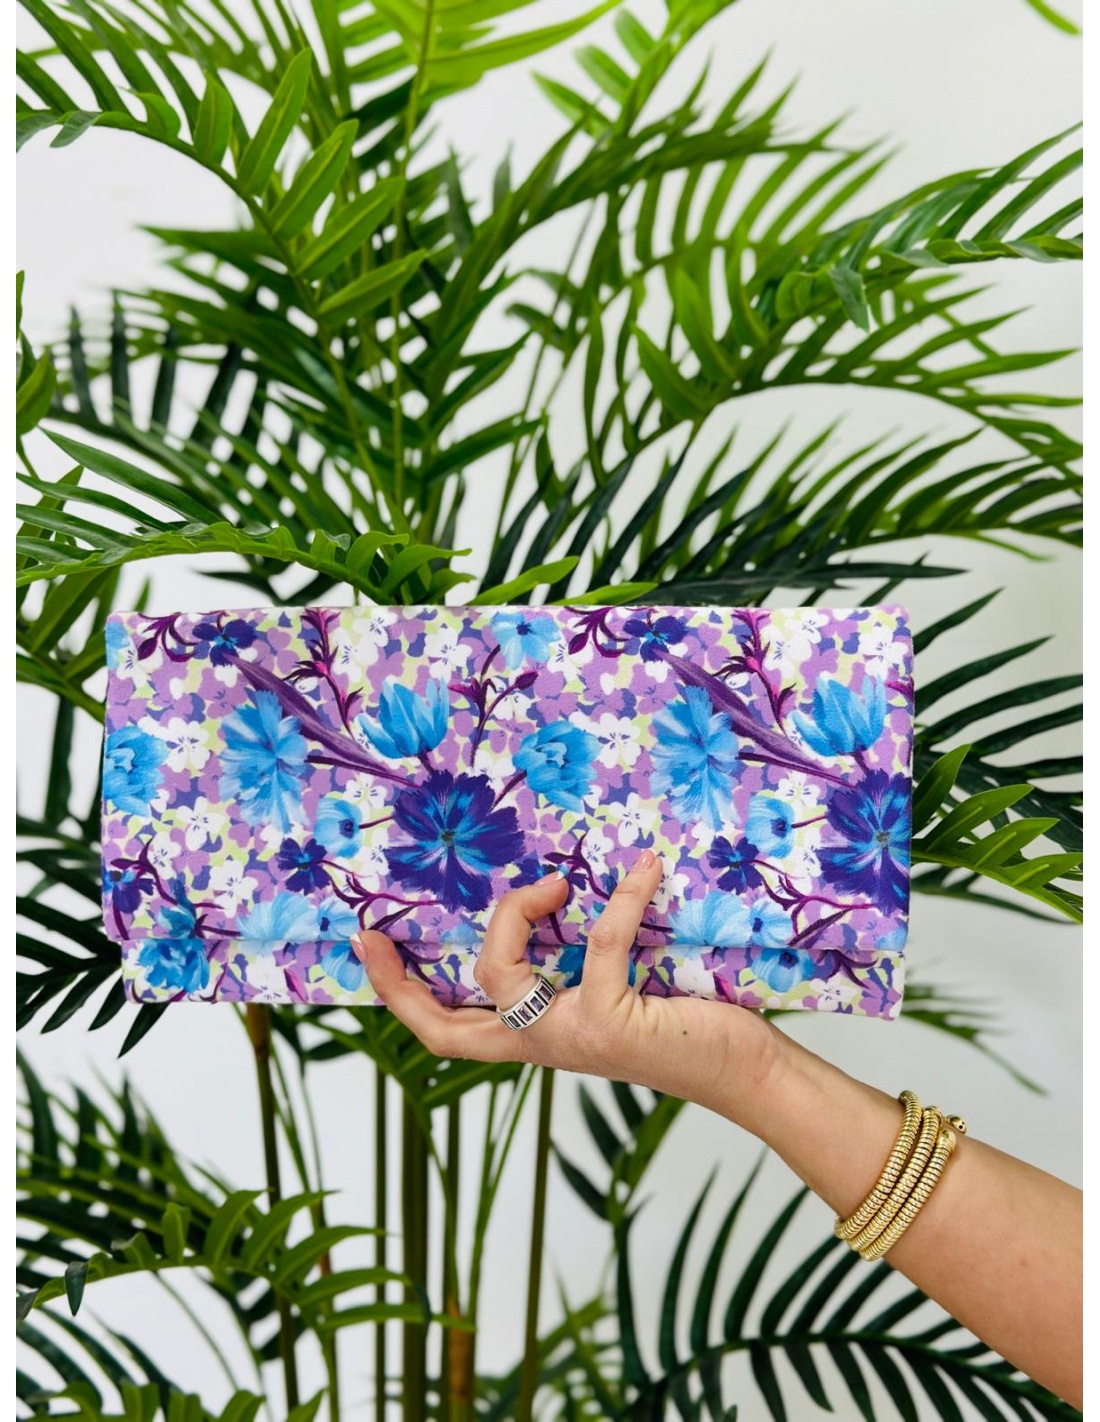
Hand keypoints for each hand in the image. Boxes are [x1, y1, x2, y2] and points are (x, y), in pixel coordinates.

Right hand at [351, 849, 779, 1114]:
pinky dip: (620, 899)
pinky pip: (598, 943)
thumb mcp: (612, 992)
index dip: (399, 996)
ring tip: (554, 883)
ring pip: (499, 974)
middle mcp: (543, 1044)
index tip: (369, 946)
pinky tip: (646, 869)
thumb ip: (575, 962)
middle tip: (382, 931)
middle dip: (403, 980)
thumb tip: (559, 889)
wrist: (742, 1070)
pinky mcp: (611, 1020)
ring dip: (516, 915)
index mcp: (535, 1038)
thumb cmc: (682, 1024)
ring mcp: (572, 1036)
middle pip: (445, 1026)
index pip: (446, 1031)